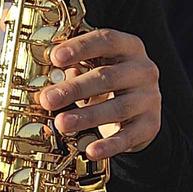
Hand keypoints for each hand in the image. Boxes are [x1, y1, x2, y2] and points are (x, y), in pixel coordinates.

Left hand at [37, 28, 161, 160]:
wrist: (140, 109)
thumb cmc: (108, 83)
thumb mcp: (94, 67)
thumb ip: (72, 67)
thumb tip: (41, 81)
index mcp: (128, 47)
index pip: (106, 41)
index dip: (80, 47)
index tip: (55, 57)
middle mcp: (143, 70)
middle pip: (108, 77)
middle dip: (74, 89)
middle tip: (48, 99)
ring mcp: (149, 98)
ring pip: (117, 108)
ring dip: (87, 117)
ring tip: (61, 124)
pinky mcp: (151, 125)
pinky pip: (129, 136)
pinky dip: (109, 145)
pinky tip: (91, 150)